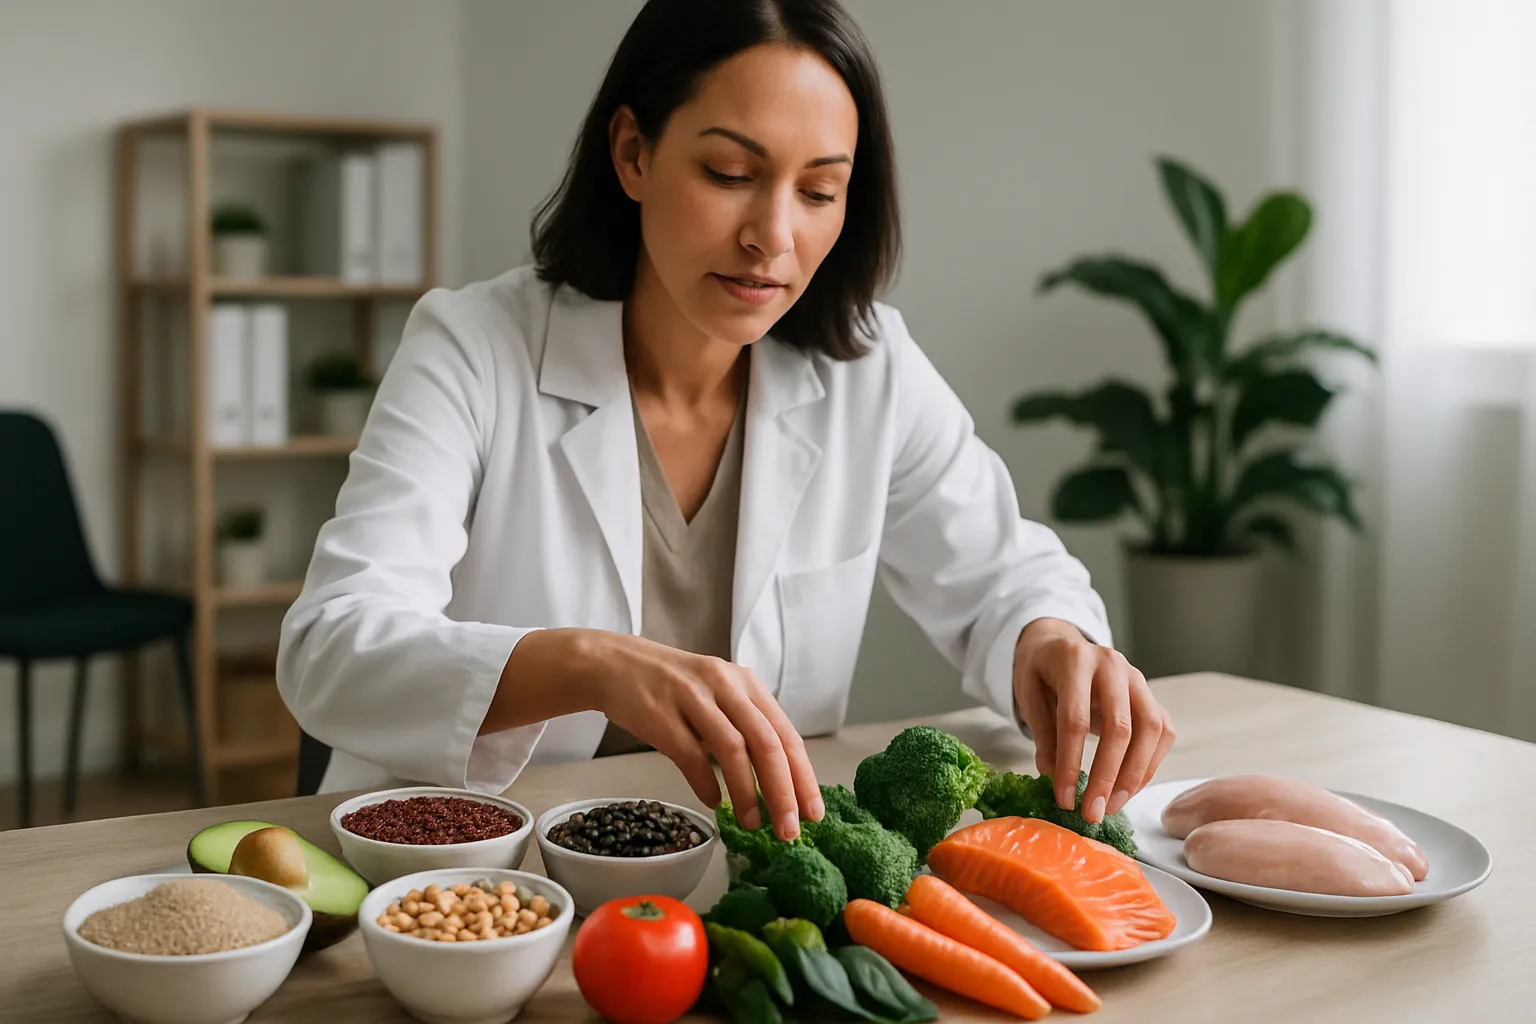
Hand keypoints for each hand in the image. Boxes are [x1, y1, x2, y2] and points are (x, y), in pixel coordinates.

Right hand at [571, 631, 822, 840]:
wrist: (616, 664)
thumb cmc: (674, 687)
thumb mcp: (719, 695)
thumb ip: (746, 728)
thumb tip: (778, 784)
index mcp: (747, 683)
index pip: (786, 735)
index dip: (803, 777)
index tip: (813, 813)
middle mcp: (726, 686)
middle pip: (767, 743)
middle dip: (783, 792)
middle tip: (790, 830)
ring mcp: (693, 698)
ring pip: (733, 749)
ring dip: (747, 793)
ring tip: (753, 823)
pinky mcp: (661, 715)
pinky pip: (691, 755)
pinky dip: (706, 784)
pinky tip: (714, 803)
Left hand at [1011, 618, 1175, 823]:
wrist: (1060, 645)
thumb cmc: (1041, 671)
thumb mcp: (1028, 694)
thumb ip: (1042, 733)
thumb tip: (1054, 777)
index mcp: (1075, 660)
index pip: (1075, 719)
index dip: (1071, 763)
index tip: (1064, 799)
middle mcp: (1113, 665)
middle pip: (1120, 727)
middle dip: (1107, 777)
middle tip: (1093, 812)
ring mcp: (1138, 679)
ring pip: (1151, 731)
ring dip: (1134, 776)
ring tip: (1112, 806)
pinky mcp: (1151, 696)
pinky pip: (1162, 733)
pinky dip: (1148, 765)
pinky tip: (1128, 789)